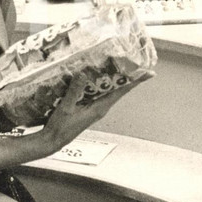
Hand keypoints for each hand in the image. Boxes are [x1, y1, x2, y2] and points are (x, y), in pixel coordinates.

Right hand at [0, 71, 154, 170]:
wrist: (52, 141)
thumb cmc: (60, 128)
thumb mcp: (66, 108)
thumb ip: (74, 91)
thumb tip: (83, 74)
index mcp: (100, 108)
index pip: (121, 91)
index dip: (135, 81)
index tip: (149, 73)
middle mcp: (100, 107)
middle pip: (118, 88)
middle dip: (126, 74)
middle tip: (134, 59)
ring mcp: (94, 107)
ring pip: (107, 89)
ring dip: (112, 77)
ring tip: (117, 62)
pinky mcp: (86, 107)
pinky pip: (96, 91)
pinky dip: (97, 81)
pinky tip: (92, 73)